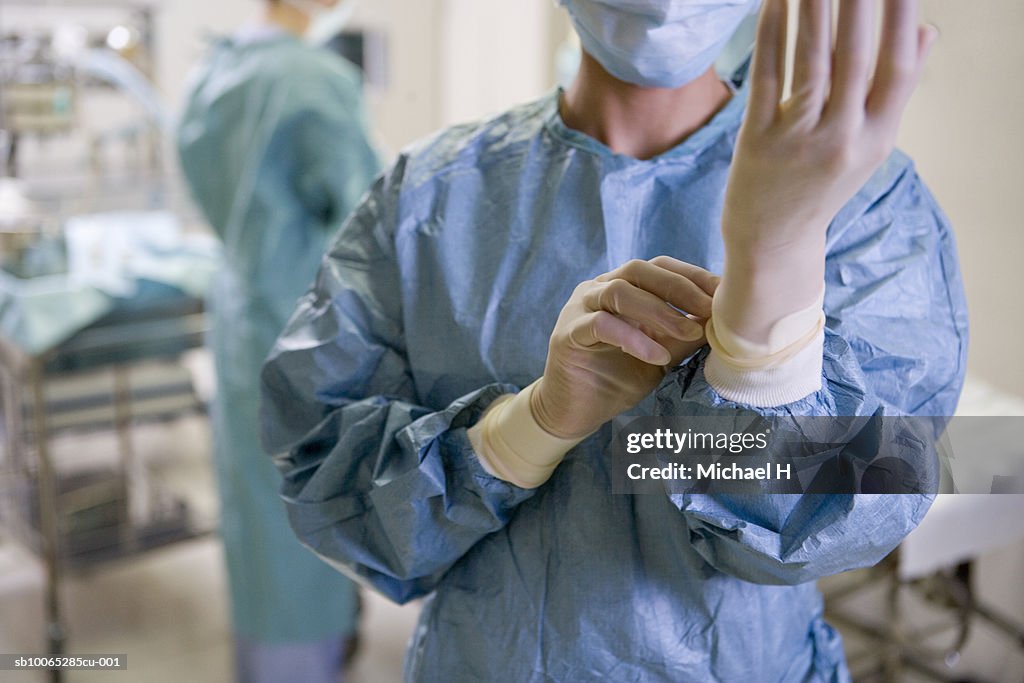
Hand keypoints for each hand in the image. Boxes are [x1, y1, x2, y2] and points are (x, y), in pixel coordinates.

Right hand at [532, 257, 718, 438]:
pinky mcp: (567, 334)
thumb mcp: (662, 354)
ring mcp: (578, 309)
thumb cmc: (619, 379)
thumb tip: (724, 320)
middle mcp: (597, 290)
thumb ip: (684, 335)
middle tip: (709, 310)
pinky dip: (633, 338)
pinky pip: (600, 325)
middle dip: (678, 287)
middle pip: (638, 270)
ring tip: (688, 333)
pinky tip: (656, 357)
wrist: (577, 412)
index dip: (692, 276)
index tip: (723, 293)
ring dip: (659, 311)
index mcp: (620, 287)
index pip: (659, 267)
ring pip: (618, 291)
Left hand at [718, 0, 937, 336]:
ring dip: (814, 7)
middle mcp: (843, 139)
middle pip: (856, 56)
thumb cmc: (821, 185)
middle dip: (859, 2)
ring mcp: (799, 141)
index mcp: (878, 137)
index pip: (899, 67)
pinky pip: (768, 78)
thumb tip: (926, 30)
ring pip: (812, 61)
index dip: (902, 17)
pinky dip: (772, 36)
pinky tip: (775, 1)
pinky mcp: (757, 141)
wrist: (773, 243)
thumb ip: (895, 90)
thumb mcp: (868, 145)